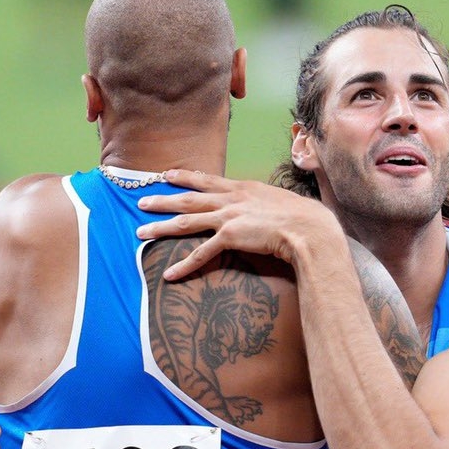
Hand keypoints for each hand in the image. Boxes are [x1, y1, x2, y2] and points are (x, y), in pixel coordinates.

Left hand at [135, 169, 340, 279]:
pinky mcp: (230, 237)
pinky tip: (169, 274)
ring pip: (186, 221)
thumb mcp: (280, 202)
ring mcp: (228, 217)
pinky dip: (184, 265)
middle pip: (189, 197)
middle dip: (163, 199)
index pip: (207, 180)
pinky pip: (201, 253)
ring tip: (141, 232)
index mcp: (243, 188)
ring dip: (161, 227)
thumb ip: (264, 204)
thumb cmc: (302, 217)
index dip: (185, 177)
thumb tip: (265, 209)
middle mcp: (231, 199)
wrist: (307, 227)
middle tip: (141, 201)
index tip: (167, 174)